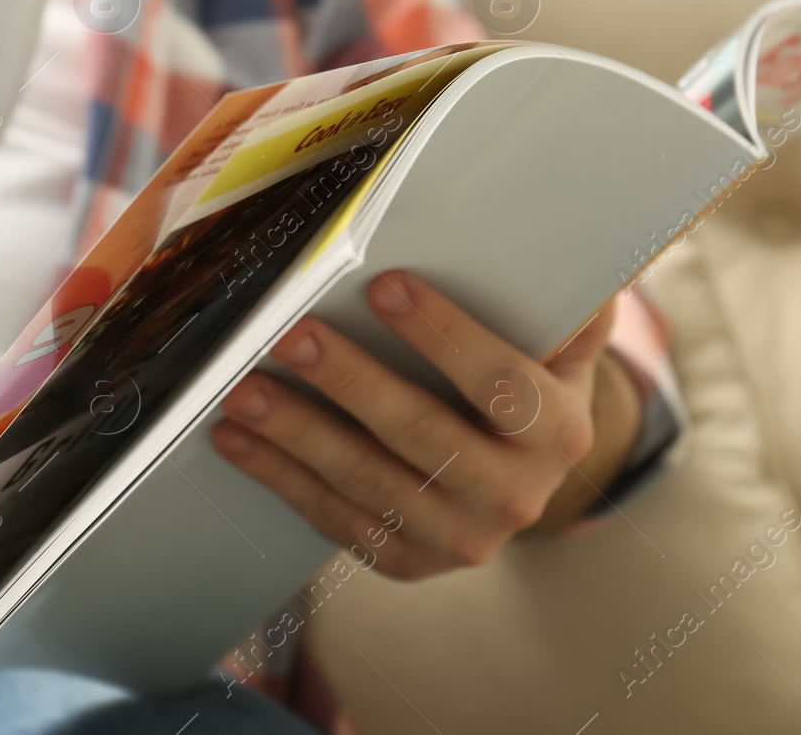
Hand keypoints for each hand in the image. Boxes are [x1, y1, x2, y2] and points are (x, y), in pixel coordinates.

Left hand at [212, 272, 631, 580]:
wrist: (522, 481)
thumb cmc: (530, 383)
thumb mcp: (563, 346)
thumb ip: (561, 302)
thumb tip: (543, 238)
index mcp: (558, 432)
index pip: (499, 382)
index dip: (441, 334)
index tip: (382, 284)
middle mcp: (515, 496)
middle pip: (422, 434)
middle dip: (349, 381)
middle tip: (291, 335)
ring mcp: (459, 539)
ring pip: (367, 482)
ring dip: (297, 434)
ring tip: (243, 388)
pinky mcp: (408, 562)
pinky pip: (336, 518)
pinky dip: (280, 476)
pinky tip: (237, 438)